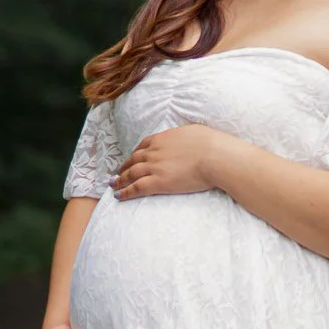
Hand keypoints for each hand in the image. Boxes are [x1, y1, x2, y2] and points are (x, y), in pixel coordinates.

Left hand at [110, 124, 233, 200]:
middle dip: (124, 167)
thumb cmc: (210, 143)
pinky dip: (125, 192)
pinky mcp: (158, 182)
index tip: (131, 159)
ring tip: (114, 185)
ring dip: (120, 180)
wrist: (214, 156)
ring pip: (131, 174)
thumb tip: (185, 137)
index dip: (135, 154)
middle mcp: (154, 152)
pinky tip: (119, 196)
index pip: (143, 146)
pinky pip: (136, 188)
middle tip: (118, 173)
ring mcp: (154, 167)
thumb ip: (183, 136)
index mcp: (162, 138)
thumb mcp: (193, 131)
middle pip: (133, 160)